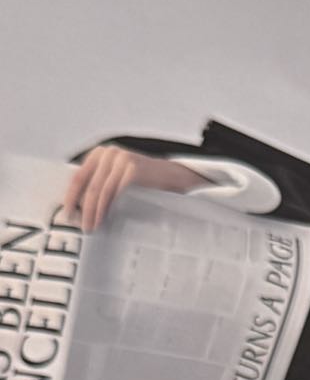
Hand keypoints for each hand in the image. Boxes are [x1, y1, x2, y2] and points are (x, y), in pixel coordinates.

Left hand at [65, 145, 212, 231]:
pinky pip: (115, 192)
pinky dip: (108, 207)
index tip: (67, 213)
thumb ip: (101, 184)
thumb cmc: (145, 183)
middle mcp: (107, 153)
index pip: (78, 176)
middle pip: (88, 185)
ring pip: (100, 190)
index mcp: (99, 154)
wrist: (173, 178)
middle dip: (82, 208)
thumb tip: (79, 206)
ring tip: (92, 226)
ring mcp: (120, 159)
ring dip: (94, 211)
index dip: (70, 196)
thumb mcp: (118, 179)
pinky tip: (105, 218)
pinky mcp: (132, 169)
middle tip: (81, 226)